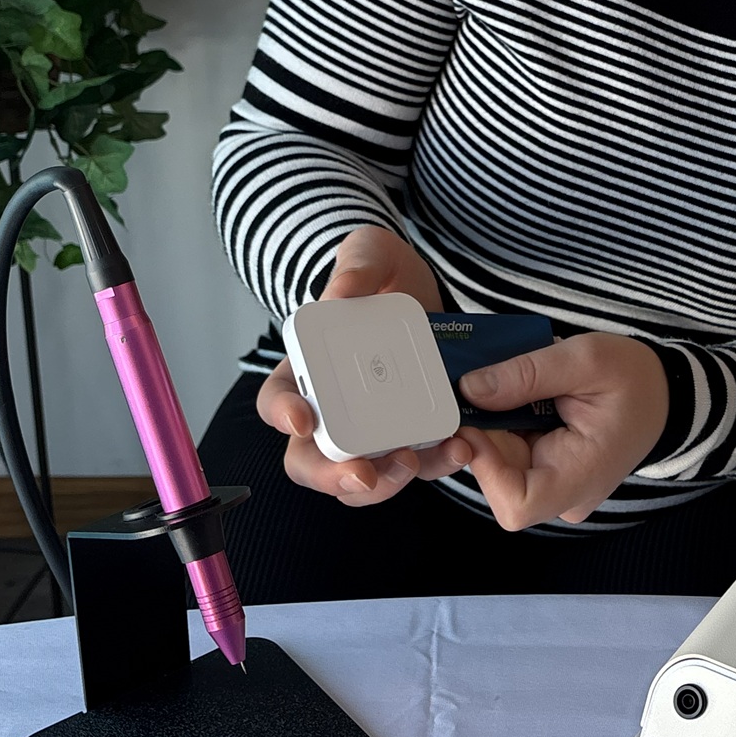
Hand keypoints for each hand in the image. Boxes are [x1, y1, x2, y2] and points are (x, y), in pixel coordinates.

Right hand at [256, 226, 469, 504]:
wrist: (426, 292)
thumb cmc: (382, 276)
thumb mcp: (370, 254)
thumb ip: (356, 267)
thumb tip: (339, 297)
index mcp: (305, 370)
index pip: (277, 400)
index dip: (282, 414)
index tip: (302, 420)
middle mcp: (331, 411)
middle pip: (311, 462)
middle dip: (332, 476)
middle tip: (362, 473)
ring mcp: (372, 431)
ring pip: (363, 478)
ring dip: (386, 482)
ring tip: (413, 462)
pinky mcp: (412, 436)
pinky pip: (417, 464)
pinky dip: (435, 464)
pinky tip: (458, 448)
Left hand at [455, 333, 668, 529]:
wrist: (661, 393)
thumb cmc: (635, 379)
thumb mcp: (586, 360)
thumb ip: (527, 374)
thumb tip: (470, 389)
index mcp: (582, 478)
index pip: (516, 504)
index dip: (485, 467)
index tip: (473, 422)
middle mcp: (563, 495)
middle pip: (497, 480)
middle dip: (481, 433)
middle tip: (476, 386)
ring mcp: (552, 486)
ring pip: (496, 464)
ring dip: (488, 423)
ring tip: (502, 382)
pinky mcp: (543, 471)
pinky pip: (507, 454)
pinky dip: (499, 423)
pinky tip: (509, 393)